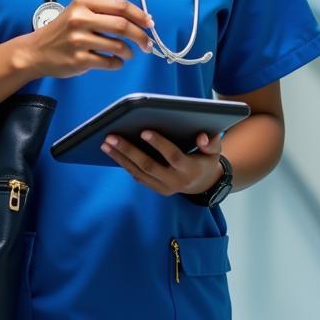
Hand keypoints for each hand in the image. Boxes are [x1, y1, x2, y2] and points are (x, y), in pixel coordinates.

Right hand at [18, 0, 154, 79]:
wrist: (35, 51)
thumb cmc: (62, 31)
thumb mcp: (78, 12)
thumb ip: (104, 13)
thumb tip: (139, 20)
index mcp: (83, 2)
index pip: (120, 5)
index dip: (139, 15)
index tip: (149, 23)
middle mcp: (81, 18)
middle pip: (122, 25)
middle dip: (141, 36)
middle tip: (148, 44)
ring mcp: (79, 40)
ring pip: (118, 45)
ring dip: (129, 51)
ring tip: (128, 53)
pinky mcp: (79, 59)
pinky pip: (109, 62)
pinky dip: (118, 63)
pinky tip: (115, 62)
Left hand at [100, 129, 223, 196]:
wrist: (202, 183)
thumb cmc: (205, 159)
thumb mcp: (214, 151)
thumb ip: (211, 142)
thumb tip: (202, 137)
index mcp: (189, 169)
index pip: (172, 156)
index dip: (158, 144)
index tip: (143, 131)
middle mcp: (175, 181)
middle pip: (148, 166)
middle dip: (129, 150)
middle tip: (112, 137)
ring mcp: (164, 187)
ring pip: (138, 172)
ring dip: (120, 157)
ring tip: (106, 143)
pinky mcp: (155, 188)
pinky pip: (137, 176)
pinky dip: (124, 164)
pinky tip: (112, 152)